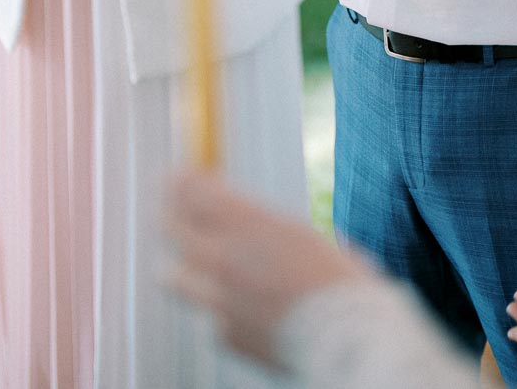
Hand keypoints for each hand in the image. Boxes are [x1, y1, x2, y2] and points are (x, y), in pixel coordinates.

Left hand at [165, 170, 371, 366]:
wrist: (347, 340)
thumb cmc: (339, 282)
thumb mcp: (304, 236)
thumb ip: (269, 228)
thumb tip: (260, 224)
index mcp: (251, 223)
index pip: (195, 191)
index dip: (181, 182)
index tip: (176, 177)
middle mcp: (227, 257)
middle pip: (171, 228)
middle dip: (169, 217)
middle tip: (169, 214)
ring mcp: (220, 298)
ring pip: (172, 276)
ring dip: (180, 269)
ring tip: (186, 266)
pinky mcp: (224, 334)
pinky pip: (210, 316)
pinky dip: (222, 313)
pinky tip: (243, 313)